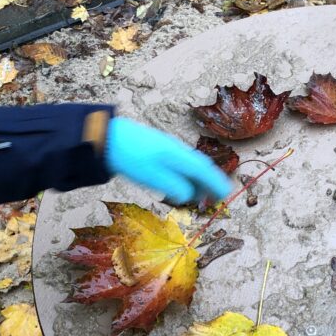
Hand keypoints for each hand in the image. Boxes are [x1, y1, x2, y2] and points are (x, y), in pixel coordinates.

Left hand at [105, 118, 231, 205]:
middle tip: (215, 198)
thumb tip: (189, 195)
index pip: (205, 171)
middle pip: (201, 166)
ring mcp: (168, 147)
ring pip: (191, 165)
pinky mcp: (159, 148)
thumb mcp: (153, 178)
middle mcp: (178, 150)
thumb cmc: (131, 158)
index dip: (217, 184)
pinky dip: (187, 175)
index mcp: (179, 156)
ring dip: (198, 180)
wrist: (108, 138)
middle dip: (210, 182)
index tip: (226, 195)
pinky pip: (181, 163)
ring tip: (197, 196)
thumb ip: (175, 187)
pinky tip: (180, 183)